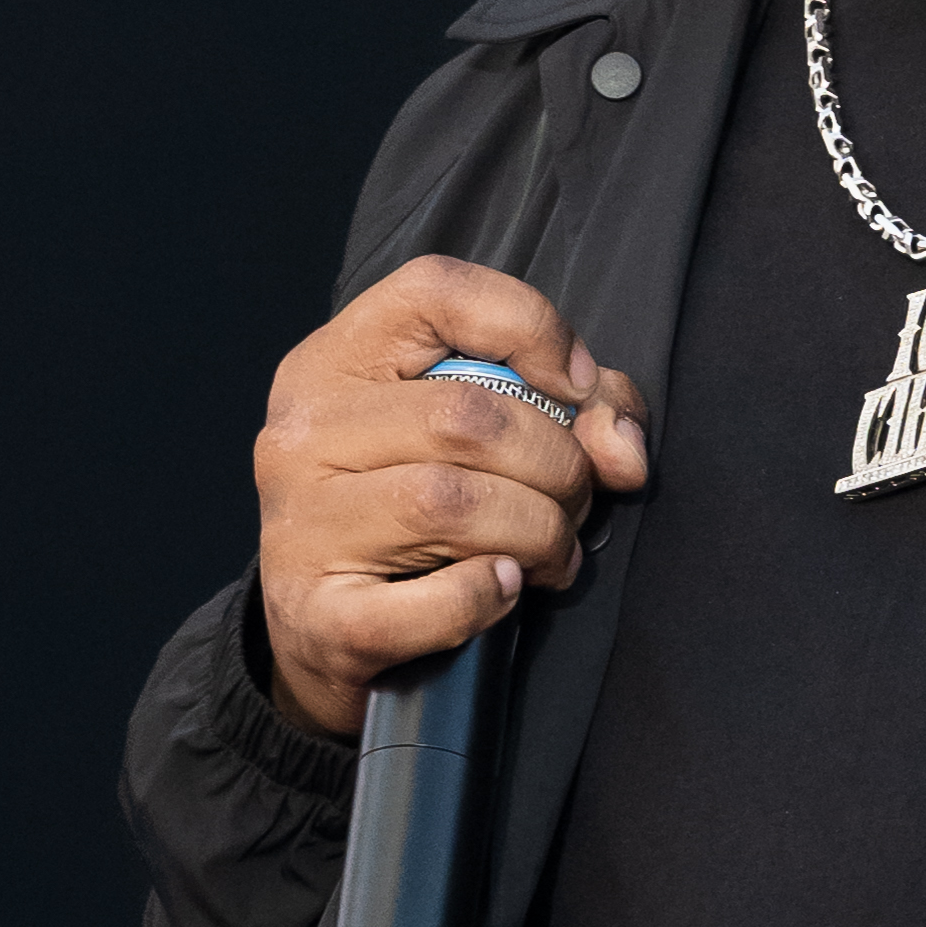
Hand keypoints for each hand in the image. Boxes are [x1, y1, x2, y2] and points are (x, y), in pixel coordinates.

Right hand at [255, 256, 650, 738]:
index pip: (434, 289)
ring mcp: (302, 526)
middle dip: (558, 465)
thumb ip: (572, 410)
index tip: (576, 385)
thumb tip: (624, 451)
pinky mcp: (321, 618)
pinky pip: (437, 601)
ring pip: (454, 505)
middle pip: (467, 418)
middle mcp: (304, 434)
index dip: (531, 325)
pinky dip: (492, 598)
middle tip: (573, 503)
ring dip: (539, 533)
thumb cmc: (412, 518)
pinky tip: (505, 590)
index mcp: (336, 363)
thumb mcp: (475, 434)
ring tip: (553, 553)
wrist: (325, 637)